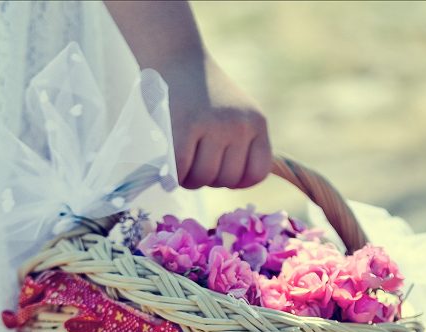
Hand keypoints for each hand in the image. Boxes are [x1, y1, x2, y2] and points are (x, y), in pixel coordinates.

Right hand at [103, 1, 271, 188]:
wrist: (176, 56)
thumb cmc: (202, 94)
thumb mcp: (234, 113)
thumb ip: (240, 145)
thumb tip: (235, 182)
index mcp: (257, 123)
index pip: (257, 173)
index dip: (236, 180)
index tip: (219, 170)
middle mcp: (240, 125)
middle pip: (227, 179)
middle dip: (209, 178)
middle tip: (195, 161)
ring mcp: (213, 126)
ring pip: (204, 179)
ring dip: (189, 178)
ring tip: (182, 161)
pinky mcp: (184, 128)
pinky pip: (182, 171)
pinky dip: (174, 176)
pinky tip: (168, 168)